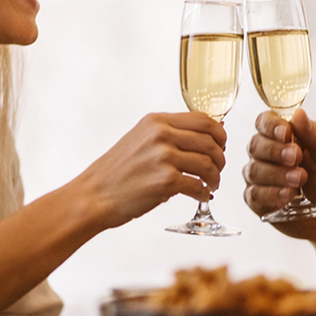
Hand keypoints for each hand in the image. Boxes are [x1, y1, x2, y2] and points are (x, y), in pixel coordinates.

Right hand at [76, 112, 226, 227]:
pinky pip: (198, 186)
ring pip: (208, 164)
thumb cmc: (117, 171)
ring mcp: (163, 157)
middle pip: (210, 141)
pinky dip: (204, 193)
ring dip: (215, 177)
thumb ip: (169, 134)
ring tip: (211, 185)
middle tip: (218, 169)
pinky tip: (201, 196)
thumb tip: (206, 136)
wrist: (94, 194)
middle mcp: (161, 135)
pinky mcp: (165, 182)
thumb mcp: (141, 139)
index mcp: (156, 121)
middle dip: (220, 158)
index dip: (219, 134)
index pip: (203, 119)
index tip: (221, 146)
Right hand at [243, 108, 315, 235]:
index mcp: (283, 136)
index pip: (264, 122)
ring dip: (276, 174)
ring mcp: (261, 178)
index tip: (287, 133)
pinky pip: (254, 195)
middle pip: (256, 145)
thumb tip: (298, 114)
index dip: (271, 125)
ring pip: (254, 170)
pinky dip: (270, 194)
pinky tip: (287, 195)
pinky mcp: (259, 202)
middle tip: (297, 158)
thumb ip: (315, 135)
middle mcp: (267, 154)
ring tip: (300, 179)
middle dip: (276, 151)